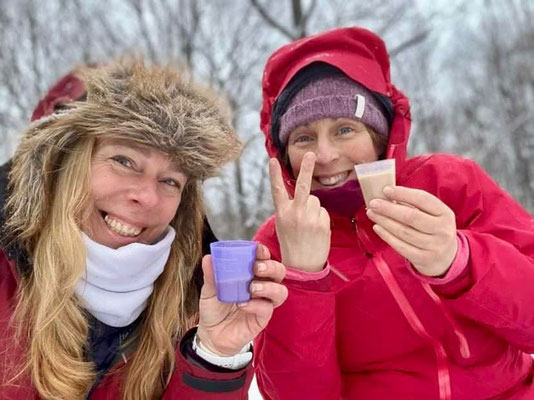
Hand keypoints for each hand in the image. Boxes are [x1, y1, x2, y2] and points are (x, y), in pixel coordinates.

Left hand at [197, 243, 287, 355]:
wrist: (210, 335)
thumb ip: (211, 275)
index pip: (264, 259)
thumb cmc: (214, 308)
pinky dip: (257, 305)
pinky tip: (243, 305)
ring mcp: (263, 303)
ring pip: (281, 291)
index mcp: (250, 275)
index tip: (257, 249)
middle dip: (271, 267)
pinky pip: (267, 309)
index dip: (264, 252)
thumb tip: (209, 258)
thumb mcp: (209, 290)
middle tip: (256, 268)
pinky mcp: (262, 319)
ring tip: (251, 288)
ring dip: (269, 286)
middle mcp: (261, 286)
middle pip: (279, 272)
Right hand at [269, 153, 330, 271]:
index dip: (274, 174)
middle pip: (303, 186)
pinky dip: (321, 218)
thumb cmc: (291, 243)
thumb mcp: (283, 224)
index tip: (272, 160)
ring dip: (313, 208)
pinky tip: (316, 230)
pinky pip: (323, 211)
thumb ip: (290, 208)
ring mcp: (309, 218)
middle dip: (306, 168)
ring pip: (315, 200)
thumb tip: (305, 194)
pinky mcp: (322, 223)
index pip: (277, 190)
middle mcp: (295, 213)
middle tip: (311, 154)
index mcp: (282, 213)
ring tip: (308, 225)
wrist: (302, 266)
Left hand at [366, 186, 457, 276]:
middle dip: (389, 209)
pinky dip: (386, 235)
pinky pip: (400, 246)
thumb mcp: (433, 215)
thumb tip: (388, 195)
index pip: (423, 199)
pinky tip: (377, 227)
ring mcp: (433, 246)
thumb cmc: (433, 229)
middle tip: (373, 203)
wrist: (446, 258)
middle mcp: (442, 230)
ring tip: (371, 213)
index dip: (403, 193)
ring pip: (403, 232)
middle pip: (411, 217)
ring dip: (384, 221)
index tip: (386, 190)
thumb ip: (415, 205)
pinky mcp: (422, 258)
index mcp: (445, 213)